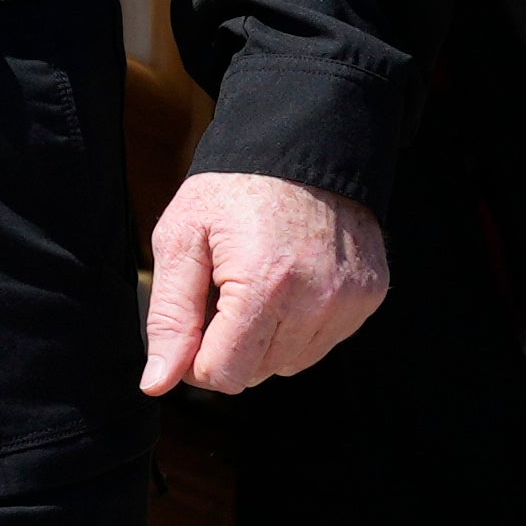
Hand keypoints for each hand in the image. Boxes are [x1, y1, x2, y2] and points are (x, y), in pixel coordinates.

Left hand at [139, 172, 388, 392]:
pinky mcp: (369, 295)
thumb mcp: (183, 236)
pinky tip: (294, 279)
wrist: (304, 141)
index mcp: (264, 286)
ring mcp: (349, 300)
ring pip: (290, 364)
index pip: (223, 375)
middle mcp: (316, 300)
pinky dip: (302, 323)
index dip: (197, 355)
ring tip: (261, 280)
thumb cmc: (234, 187)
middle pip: (256, 374)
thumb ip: (169, 315)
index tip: (196, 315)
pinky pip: (323, 342)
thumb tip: (157, 383)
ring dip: (267, 337)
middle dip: (232, 343)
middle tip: (226, 288)